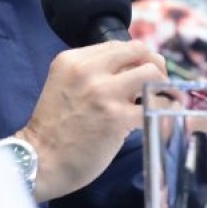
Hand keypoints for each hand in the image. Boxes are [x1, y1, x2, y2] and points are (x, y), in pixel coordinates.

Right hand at [16, 40, 166, 200]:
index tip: (142, 72)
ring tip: (163, 100)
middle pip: (139, 51)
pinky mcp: (117, 117)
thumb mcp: (65, 86)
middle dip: (155, 66)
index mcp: (73, 60)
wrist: (40, 161)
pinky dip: (166, 110)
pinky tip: (166, 117)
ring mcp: (103, 92)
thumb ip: (92, 75)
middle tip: (159, 84)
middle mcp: (88, 70)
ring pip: (151, 73)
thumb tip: (132, 74)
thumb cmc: (53, 129)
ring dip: (164, 86)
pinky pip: (155, 105)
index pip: (118, 46)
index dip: (135, 58)